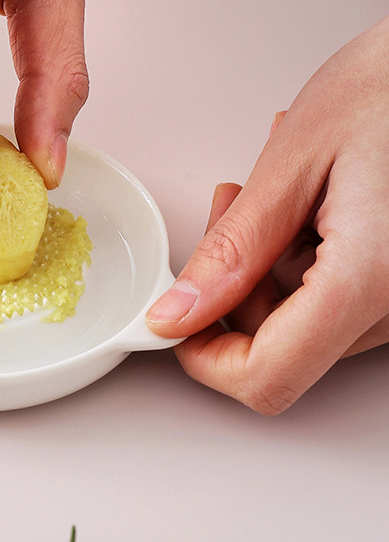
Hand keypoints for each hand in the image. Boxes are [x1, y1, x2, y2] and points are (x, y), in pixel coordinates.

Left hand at [146, 16, 388, 413]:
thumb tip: (177, 313)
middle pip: (281, 352)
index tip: (173, 317)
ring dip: (265, 269)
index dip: (204, 357)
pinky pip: (335, 300)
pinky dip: (302, 261)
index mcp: (369, 280)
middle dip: (231, 293)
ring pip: (303, 326)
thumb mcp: (294, 164)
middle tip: (229, 215)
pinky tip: (308, 203)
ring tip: (278, 193)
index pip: (267, 377)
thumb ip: (232, 252)